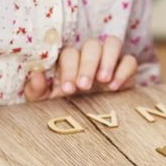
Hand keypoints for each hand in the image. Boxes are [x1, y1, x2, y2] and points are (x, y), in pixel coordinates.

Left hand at [24, 36, 138, 100]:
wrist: (90, 123)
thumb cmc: (65, 107)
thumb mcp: (45, 103)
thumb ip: (36, 89)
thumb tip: (36, 73)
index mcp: (70, 62)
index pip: (70, 54)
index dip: (69, 68)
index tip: (69, 89)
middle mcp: (90, 57)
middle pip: (91, 45)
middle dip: (87, 65)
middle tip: (84, 86)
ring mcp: (110, 61)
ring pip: (112, 43)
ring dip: (108, 59)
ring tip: (103, 81)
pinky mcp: (126, 70)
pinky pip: (130, 60)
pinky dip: (124, 70)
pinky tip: (115, 87)